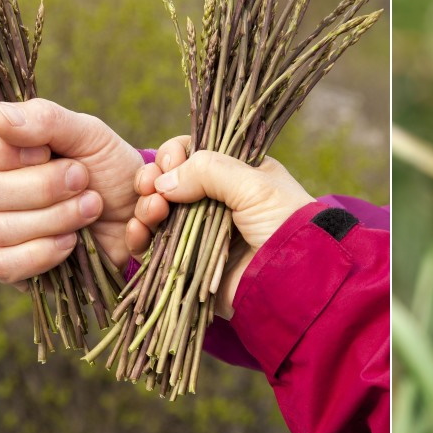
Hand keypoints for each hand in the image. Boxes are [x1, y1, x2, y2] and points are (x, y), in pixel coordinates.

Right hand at [0, 98, 143, 284]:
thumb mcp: (90, 134)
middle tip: (83, 179)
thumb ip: (46, 120)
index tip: (44, 151)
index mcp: (0, 144)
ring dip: (56, 217)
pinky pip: (3, 264)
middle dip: (42, 186)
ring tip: (91, 206)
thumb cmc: (110, 168)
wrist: (137, 215)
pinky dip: (44, 252)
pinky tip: (72, 241)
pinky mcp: (9, 264)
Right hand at [128, 137, 313, 318]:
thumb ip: (209, 171)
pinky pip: (154, 247)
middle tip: (148, 187)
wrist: (293, 280)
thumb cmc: (284, 224)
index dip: (175, 155)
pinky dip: (140, 238)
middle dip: (152, 181)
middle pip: (168, 181)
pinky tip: (139, 234)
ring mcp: (200, 231)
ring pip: (157, 212)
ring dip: (146, 208)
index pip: (194, 153)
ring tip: (151, 213)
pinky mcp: (189, 261)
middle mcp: (215, 199)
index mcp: (237, 173)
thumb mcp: (253, 185)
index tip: (169, 162)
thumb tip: (163, 180)